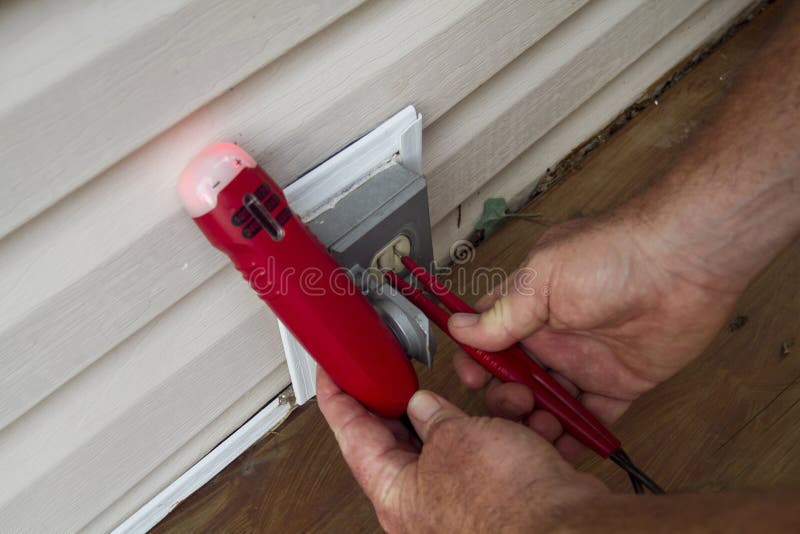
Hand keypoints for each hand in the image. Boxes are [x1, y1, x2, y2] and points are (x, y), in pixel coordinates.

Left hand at [316, 367, 605, 532]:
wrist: (571, 528)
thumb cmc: (509, 506)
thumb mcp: (456, 438)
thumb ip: (431, 415)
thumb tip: (423, 406)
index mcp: (396, 493)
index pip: (352, 435)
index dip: (340, 397)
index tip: (333, 373)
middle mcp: (425, 501)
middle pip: (407, 437)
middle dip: (424, 401)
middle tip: (411, 373)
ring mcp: (463, 499)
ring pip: (461, 437)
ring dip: (486, 411)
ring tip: (508, 402)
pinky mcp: (500, 495)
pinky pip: (498, 450)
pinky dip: (514, 431)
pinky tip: (533, 423)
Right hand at [449, 214, 741, 461]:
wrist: (684, 264)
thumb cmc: (612, 256)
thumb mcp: (540, 281)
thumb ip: (502, 314)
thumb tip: (459, 328)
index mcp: (529, 305)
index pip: (489, 337)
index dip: (477, 360)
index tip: (473, 380)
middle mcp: (555, 335)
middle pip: (517, 378)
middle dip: (507, 397)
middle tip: (515, 404)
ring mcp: (586, 361)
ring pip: (550, 402)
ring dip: (538, 421)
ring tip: (538, 432)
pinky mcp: (621, 382)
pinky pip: (593, 417)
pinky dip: (577, 436)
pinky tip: (563, 450)